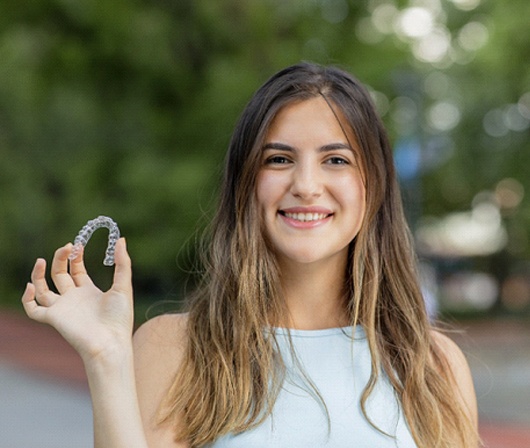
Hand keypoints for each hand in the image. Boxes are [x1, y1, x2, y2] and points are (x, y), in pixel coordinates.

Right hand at [22, 238, 133, 363]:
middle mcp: (74, 299)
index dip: (75, 256)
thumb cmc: (119, 318)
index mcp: (89, 291)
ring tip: (40, 260)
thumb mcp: (123, 285)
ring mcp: (62, 308)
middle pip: (60, 274)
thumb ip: (123, 263)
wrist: (110, 342)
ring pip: (42, 289)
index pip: (77, 270)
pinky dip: (27, 299)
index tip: (77, 244)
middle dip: (61, 259)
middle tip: (67, 247)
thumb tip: (121, 239)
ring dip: (38, 274)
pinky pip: (33, 310)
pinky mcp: (53, 318)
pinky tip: (31, 286)